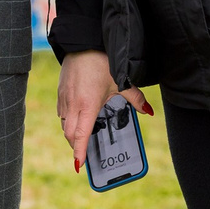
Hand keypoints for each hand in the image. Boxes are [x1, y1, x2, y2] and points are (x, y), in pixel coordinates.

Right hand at [57, 51, 150, 170]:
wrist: (83, 43)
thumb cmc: (101, 61)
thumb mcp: (121, 81)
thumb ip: (136, 99)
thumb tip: (149, 112)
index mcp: (87, 105)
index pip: (80, 136)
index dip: (79, 153)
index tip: (80, 166)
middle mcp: (72, 105)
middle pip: (69, 135)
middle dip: (75, 146)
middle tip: (83, 153)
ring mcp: (64, 99)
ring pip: (64, 124)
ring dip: (71, 134)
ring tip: (82, 137)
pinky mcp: (60, 92)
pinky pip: (61, 113)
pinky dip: (68, 121)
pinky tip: (78, 117)